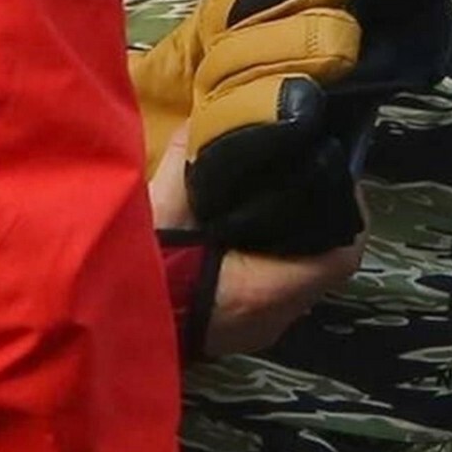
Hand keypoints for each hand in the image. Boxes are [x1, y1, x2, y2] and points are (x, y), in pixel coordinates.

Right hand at [151, 124, 363, 355]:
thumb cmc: (142, 275)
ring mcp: (257, 329)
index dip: (349, 212)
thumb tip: (205, 118)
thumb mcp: (163, 208)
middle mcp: (273, 316)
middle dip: (320, 222)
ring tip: (275, 199)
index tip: (336, 175)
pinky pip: (270, 291)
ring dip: (293, 244)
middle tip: (303, 178)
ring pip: (296, 279)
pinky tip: (245, 232)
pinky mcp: (238, 332)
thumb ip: (190, 161)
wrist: (102, 327)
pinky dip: (268, 261)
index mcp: (267, 290)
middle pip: (322, 263)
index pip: (342, 255)